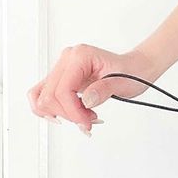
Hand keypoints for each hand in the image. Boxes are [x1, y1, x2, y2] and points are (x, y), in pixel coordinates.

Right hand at [27, 45, 163, 133]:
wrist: (136, 68)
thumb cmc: (132, 72)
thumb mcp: (123, 83)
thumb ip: (103, 90)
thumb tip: (86, 100)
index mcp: (80, 56)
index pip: (62, 90)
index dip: (73, 111)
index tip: (88, 121)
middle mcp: (67, 59)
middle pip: (49, 96)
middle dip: (68, 114)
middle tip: (88, 121)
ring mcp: (62, 68)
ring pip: (41, 98)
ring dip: (60, 114)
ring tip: (82, 117)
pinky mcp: (61, 79)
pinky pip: (45, 97)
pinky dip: (55, 111)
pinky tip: (73, 115)